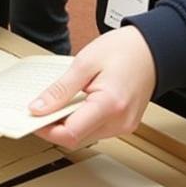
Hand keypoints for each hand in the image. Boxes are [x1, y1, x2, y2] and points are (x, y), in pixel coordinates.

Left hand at [29, 26, 157, 148]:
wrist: (153, 49)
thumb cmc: (125, 50)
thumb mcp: (85, 62)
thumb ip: (61, 89)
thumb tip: (39, 108)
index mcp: (110, 105)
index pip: (70, 134)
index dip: (46, 129)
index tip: (32, 117)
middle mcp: (119, 121)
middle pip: (76, 137)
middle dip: (55, 125)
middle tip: (42, 105)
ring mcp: (124, 126)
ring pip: (85, 135)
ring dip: (68, 122)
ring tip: (63, 99)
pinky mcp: (124, 124)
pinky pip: (95, 129)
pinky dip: (81, 119)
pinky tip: (77, 102)